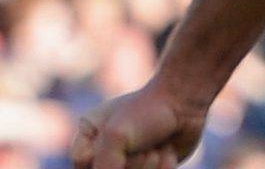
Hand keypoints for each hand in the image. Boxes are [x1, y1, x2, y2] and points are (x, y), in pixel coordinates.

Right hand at [70, 80, 207, 168]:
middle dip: (133, 165)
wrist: (183, 103)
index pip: (81, 163)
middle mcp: (106, 149)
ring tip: (156, 149)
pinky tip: (167, 152)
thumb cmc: (145, 112)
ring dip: (149, 168)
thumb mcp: (116, 137)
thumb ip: (103, 165)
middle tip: (145, 149)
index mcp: (89, 135)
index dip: (101, 161)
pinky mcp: (150, 167)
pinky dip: (163, 168)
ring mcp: (129, 160)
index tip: (120, 146)